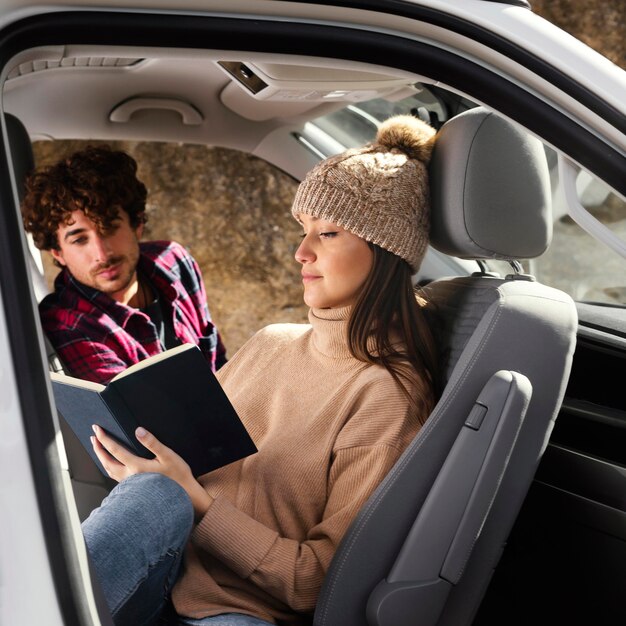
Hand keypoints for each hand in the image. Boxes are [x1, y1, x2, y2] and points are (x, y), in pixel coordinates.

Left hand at [91, 424, 212, 518]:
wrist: (183, 496)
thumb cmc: (177, 476)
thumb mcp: (168, 456)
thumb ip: (152, 442)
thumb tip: (138, 431)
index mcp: (136, 466)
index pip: (115, 450)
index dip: (104, 439)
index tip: (97, 429)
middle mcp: (130, 476)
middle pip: (107, 462)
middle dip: (98, 449)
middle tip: (93, 437)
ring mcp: (131, 484)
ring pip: (109, 471)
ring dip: (102, 459)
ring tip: (99, 450)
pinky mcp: (134, 488)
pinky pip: (115, 476)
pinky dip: (109, 467)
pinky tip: (113, 465)